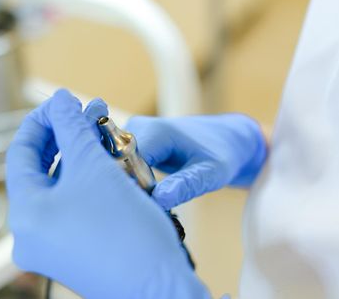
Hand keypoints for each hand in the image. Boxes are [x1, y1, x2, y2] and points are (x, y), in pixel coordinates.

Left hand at [5, 90, 208, 298]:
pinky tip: (105, 164)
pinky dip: (85, 182)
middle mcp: (29, 234)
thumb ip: (71, 127)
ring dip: (78, 156)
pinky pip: (71, 206)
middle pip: (38, 170)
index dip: (41, 118)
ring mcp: (50, 246)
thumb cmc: (128, 232)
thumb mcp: (95, 167)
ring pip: (58, 188)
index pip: (20, 152)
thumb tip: (60, 99)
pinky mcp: (71, 252)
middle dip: (63, 135)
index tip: (64, 100)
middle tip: (86, 111)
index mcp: (25, 215)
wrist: (160, 288)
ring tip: (101, 132)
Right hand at [125, 114, 266, 209]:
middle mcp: (137, 129)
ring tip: (146, 203)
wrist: (225, 140)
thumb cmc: (221, 154)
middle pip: (115, 164)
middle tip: (145, 210)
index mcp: (156, 131)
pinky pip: (118, 167)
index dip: (130, 187)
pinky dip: (128, 184)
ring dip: (126, 188)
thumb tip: (159, 200)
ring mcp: (130, 136)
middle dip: (126, 189)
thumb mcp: (211, 173)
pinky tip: (144, 195)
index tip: (143, 208)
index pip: (125, 162)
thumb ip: (185, 185)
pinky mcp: (129, 145)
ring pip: (114, 167)